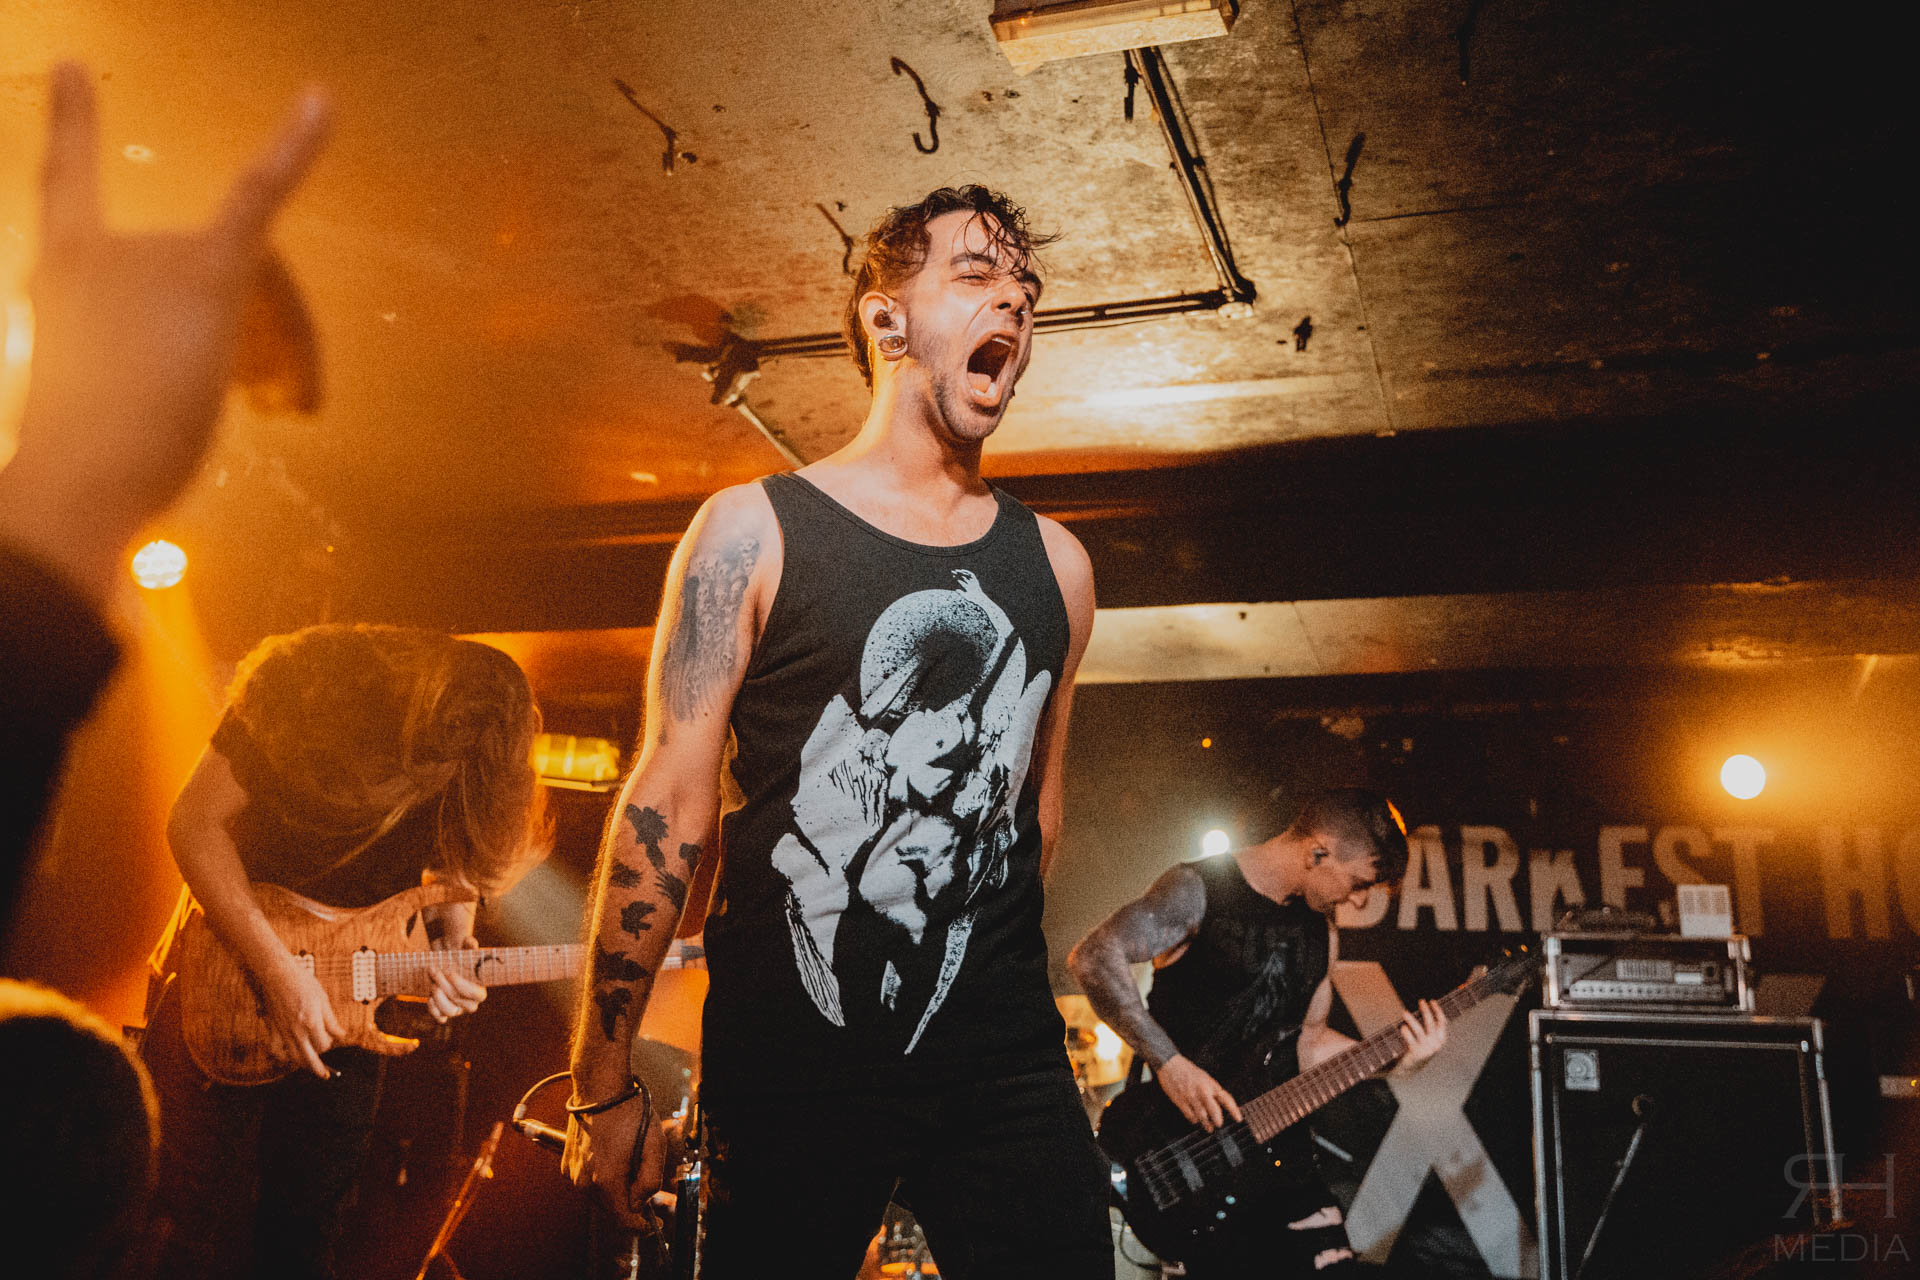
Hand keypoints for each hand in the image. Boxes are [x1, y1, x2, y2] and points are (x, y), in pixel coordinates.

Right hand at [0, 62, 329, 601]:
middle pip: (220, 269)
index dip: (73, 128)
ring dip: (292, 353)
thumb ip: (168, 376)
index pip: (65, 186)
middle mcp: (101, 252)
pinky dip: (298, 144)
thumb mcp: (118, 411)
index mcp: (63, 275)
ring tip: (289, 410)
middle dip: (268, 337)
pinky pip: (259, 192)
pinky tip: (321, 99)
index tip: (74, 68)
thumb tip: (260, 385)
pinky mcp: (210, 272)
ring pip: (264, 291)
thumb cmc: (92, 471)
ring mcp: (152, 257)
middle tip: (285, 405)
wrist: (80, 479)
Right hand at [260, 956, 343, 1079]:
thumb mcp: (322, 999)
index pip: (324, 1045)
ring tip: (308, 1067)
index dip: (329, 1044)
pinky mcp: (271, 1029)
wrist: (276, 974)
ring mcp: (282, 1031)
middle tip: (324, 1075)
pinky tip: (286, 1056)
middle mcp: (297, 1031)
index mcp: (312, 1023)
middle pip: (308, 1058)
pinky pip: (274, 1049)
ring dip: (301, 1064)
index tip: (331, 1038)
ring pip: (292, 1057)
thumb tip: (341, 1034)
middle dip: (317, 1069)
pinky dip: (280, 1055)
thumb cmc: (301, 982)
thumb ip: (331, 1020)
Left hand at [422, 898, 485, 1022]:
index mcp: (480, 988)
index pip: (478, 996)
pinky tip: (429, 995)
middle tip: (433, 969)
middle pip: (459, 1001)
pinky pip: (440, 1018)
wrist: (443, 960)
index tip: (449, 972)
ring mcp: (457, 1009)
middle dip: (444, 985)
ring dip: (438, 997)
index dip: (463, 986)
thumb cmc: (457, 953)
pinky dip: (433, 1008)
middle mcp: (470, 1002)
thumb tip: (470, 943)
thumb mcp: (464, 947)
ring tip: (431, 982)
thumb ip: (469, 944)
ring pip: (449, 1012)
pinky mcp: (444, 1012)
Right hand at [563, 1088, 665, 1226]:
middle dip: (629, 1204)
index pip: (624, 1220)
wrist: (599, 1088)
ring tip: (629, 1162)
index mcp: (606, 1180)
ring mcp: (572, 1174)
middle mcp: (584, 1182)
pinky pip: (588, 1183)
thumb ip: (650, 1181)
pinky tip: (614, 1156)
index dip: (641, 1226)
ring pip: (600, 1197)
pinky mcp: (567, 1165)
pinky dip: (602, 1179)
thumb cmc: (630, 1112)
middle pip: (611, 1210)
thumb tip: (640, 1203)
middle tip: (645, 1184)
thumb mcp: (654, 1144)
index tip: (654, 1223)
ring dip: (616, 1190)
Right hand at [1156, 1054, 1242, 1131]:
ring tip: (1209, 1127)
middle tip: (1219, 1125)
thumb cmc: (1187, 1069)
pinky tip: (1195, 1119)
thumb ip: (1211, 1090)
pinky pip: (1190, 1116)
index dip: (1234, 1110)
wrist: (1170, 1064)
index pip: (1226, 1099)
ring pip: (1202, 1116)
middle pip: (1214, 1111)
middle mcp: (1202, 1091)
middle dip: (1218, 1120)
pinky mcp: (1181, 1101)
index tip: (1238, 1119)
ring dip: (1206, 1124)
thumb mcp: (1204, 1077)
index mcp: (1210, 1084)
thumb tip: (1219, 1103)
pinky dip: (1194, 1120)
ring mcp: (1191, 1097)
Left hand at [1393, 998, 1448, 1074]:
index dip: (1437, 1010)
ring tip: (1404, 1013)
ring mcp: (1426, 1049)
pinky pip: (1410, 1039)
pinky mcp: (1415, 1053)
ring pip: (1419, 1030)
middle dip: (1426, 1011)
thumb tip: (1424, 1006)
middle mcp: (1435, 1044)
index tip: (1431, 1001)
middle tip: (1420, 1001)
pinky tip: (1402, 1027)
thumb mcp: (1427, 1038)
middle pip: (1431, 1023)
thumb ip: (1428, 1027)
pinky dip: (1406, 1032)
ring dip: (1411, 1020)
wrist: (1410, 1068)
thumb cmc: (1418, 1048)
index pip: (1442, 1022)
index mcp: (1440, 1039)